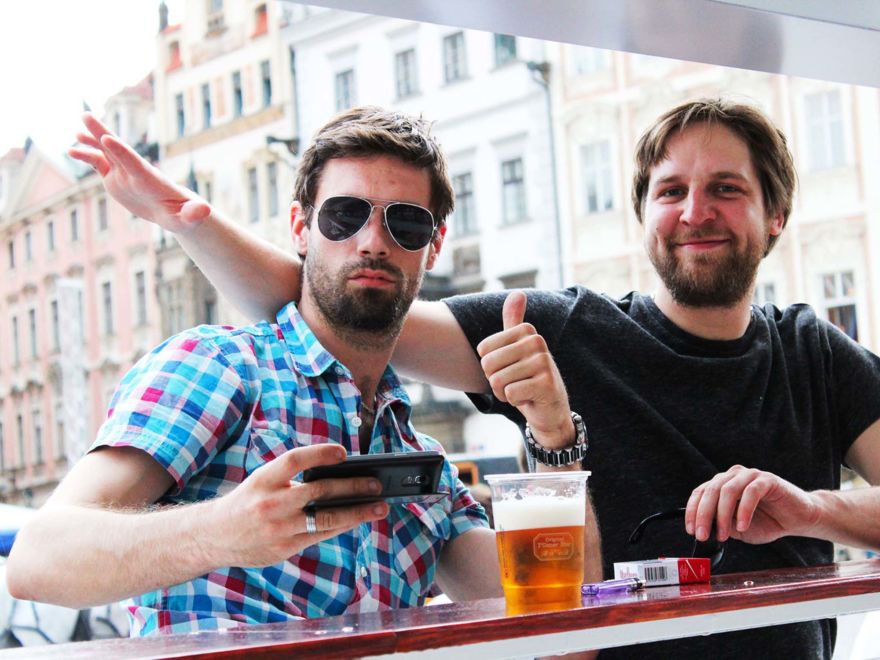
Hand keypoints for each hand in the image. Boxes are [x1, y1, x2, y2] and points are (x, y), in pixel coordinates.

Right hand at [68, 113, 210, 233]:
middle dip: (102, 133)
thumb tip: (206, 211)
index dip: (121, 152)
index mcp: (150, 179)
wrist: (176, 213)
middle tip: (86, 115)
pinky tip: (71, 151)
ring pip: (104, 153)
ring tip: (75, 132)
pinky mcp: (116, 179)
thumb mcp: (190, 218)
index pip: (134, 163)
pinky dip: (86, 157)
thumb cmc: (184, 215)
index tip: (107, 139)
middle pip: (116, 150)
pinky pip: (99, 165)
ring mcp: (124, 173)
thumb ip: (195, 213)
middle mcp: (135, 171)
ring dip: (90, 142)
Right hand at [207, 444, 388, 567]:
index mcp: (264, 479)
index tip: (343, 453)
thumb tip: (338, 476)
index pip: (295, 460)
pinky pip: (320, 536)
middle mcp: (271, 503)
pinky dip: (342, 527)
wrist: (214, 536)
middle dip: (353, 487)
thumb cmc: (247, 502)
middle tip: (376, 484)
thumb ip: (293, 479)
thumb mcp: (262, 482)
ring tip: (379, 507)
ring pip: (326, 518)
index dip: (320, 454)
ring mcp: (278, 529)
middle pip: (319, 490)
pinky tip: (357, 520)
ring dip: (358, 512)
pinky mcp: (284, 549)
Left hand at [476, 291, 572, 448]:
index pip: (484, 350)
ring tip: (523, 391)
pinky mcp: (546, 384)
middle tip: (515, 383)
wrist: (550, 408)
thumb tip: (517, 293)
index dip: (490, 366)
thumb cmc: (528, 378)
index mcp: (526, 331)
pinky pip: (510, 393)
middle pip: (489, 365)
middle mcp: (537, 342)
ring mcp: (544, 362)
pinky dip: (516, 401)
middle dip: (496, 381)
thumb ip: (514, 321)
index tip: (509, 368)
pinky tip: (530, 398)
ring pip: (498, 381)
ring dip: (505, 392)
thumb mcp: (518, 347)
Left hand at [685, 465, 820, 544]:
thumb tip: (705, 527)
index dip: (692, 511)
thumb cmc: (768, 522)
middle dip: (703, 515)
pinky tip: (742, 526)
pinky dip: (744, 510)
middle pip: (710, 491)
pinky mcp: (767, 480)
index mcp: (722, 485)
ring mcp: (750, 475)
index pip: (700, 493)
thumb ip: (722, 525)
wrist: (799, 518)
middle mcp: (733, 476)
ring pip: (727, 490)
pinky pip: (750, 492)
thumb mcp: (738, 528)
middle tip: (703, 535)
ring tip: (724, 535)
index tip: (691, 530)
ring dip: (722, 515)